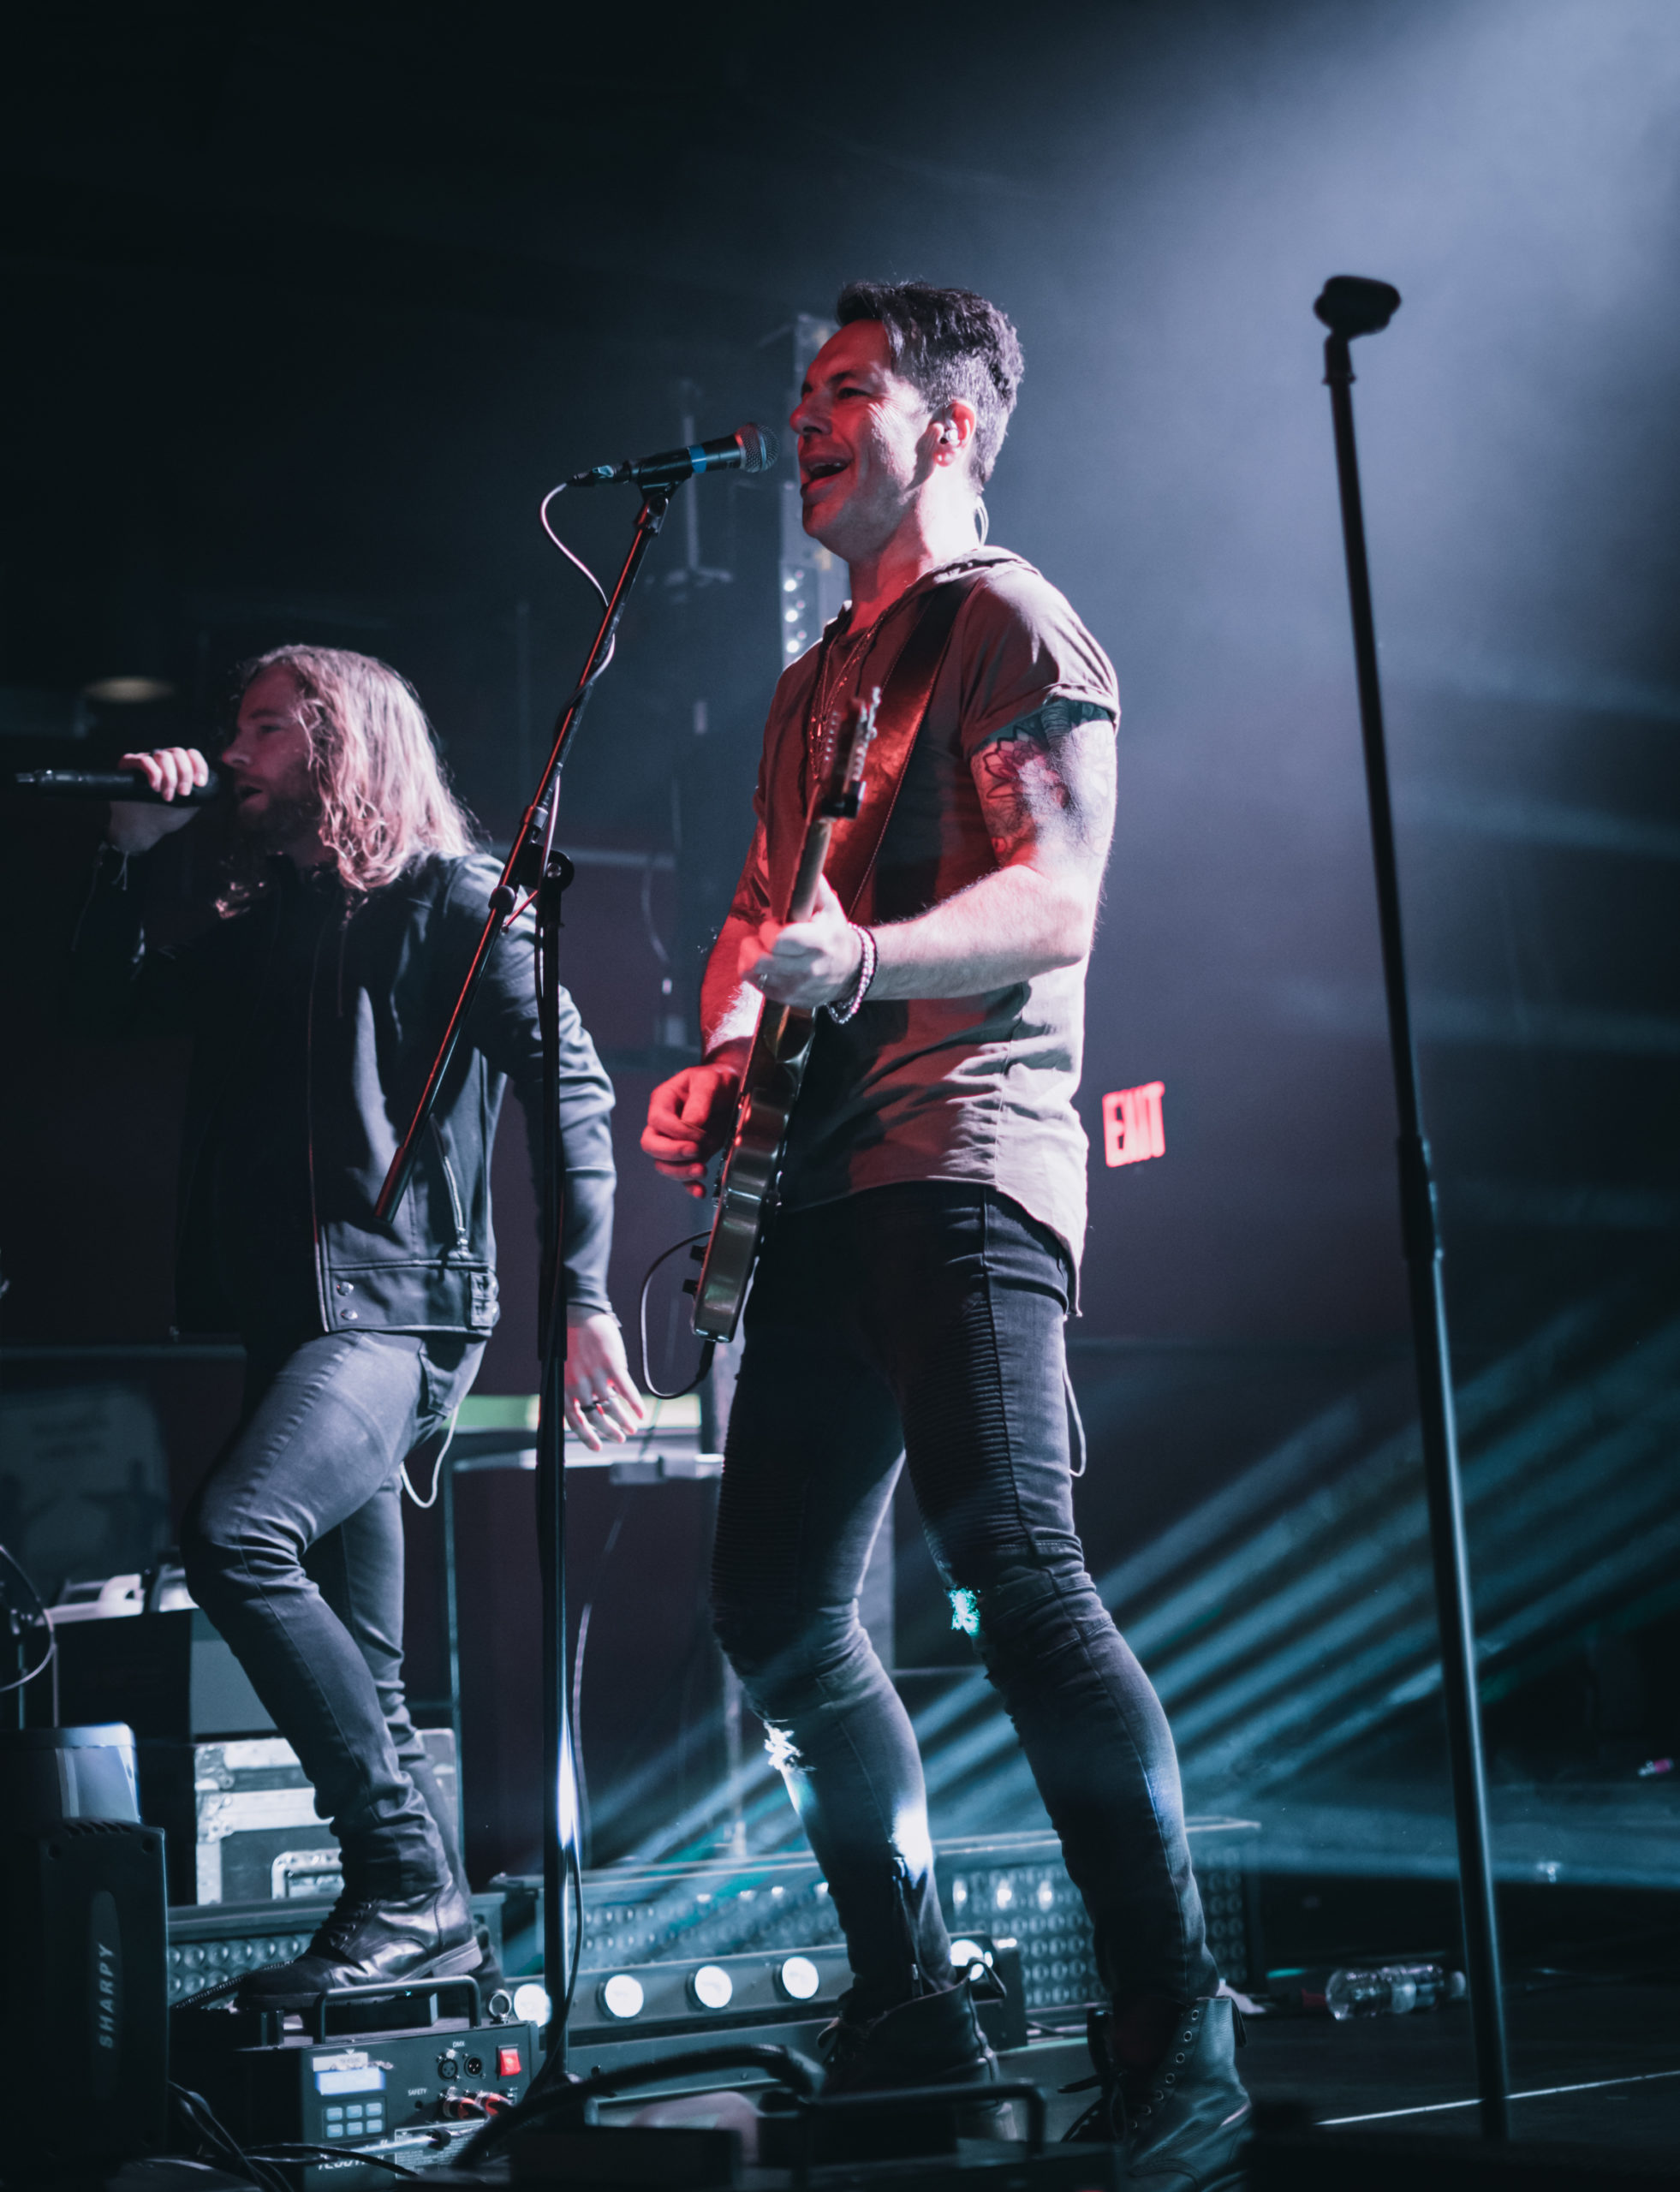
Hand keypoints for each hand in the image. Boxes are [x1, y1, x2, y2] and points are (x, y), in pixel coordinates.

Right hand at [107, 747, 209, 852]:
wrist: (141, 829)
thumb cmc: (165, 817)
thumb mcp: (189, 806)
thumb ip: (200, 792)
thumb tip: (206, 781)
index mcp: (178, 767)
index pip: (192, 754)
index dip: (199, 766)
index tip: (200, 783)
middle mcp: (163, 760)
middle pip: (178, 753)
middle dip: (184, 774)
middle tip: (183, 793)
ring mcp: (146, 760)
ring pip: (163, 755)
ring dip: (169, 777)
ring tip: (167, 796)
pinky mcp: (129, 764)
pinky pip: (144, 760)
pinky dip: (153, 773)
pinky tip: (154, 787)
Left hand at [563, 1309, 646, 1450]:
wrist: (579, 1315)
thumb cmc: (568, 1343)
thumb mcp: (560, 1370)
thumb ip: (565, 1393)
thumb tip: (563, 1416)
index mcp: (564, 1386)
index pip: (573, 1420)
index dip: (586, 1437)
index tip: (597, 1447)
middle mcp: (579, 1384)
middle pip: (594, 1417)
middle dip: (609, 1432)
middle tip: (620, 1438)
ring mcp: (596, 1375)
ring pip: (611, 1407)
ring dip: (623, 1422)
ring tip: (631, 1429)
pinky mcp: (612, 1365)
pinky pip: (626, 1390)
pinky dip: (635, 1405)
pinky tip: (641, 1413)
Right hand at [641, 1053, 744, 1196]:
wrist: (732, 1087)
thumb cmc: (717, 1079)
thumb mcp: (710, 1081)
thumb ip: (699, 1101)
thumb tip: (692, 1125)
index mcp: (663, 1101)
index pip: (658, 1121)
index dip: (677, 1131)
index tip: (700, 1133)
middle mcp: (664, 1123)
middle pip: (651, 1145)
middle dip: (672, 1153)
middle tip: (695, 1152)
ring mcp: (675, 1141)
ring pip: (664, 1164)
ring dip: (681, 1171)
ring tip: (701, 1170)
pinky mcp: (689, 1155)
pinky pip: (681, 1175)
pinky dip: (689, 1185)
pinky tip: (699, 1190)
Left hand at [737, 874, 861, 1007]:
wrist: (851, 970)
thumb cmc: (834, 933)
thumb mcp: (830, 907)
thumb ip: (814, 886)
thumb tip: (800, 858)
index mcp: (819, 943)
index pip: (779, 940)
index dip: (769, 929)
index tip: (774, 924)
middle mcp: (809, 969)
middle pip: (760, 959)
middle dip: (754, 943)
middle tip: (764, 937)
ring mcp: (797, 988)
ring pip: (753, 973)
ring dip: (750, 956)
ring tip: (762, 948)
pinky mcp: (787, 999)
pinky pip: (756, 984)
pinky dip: (754, 971)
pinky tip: (767, 962)